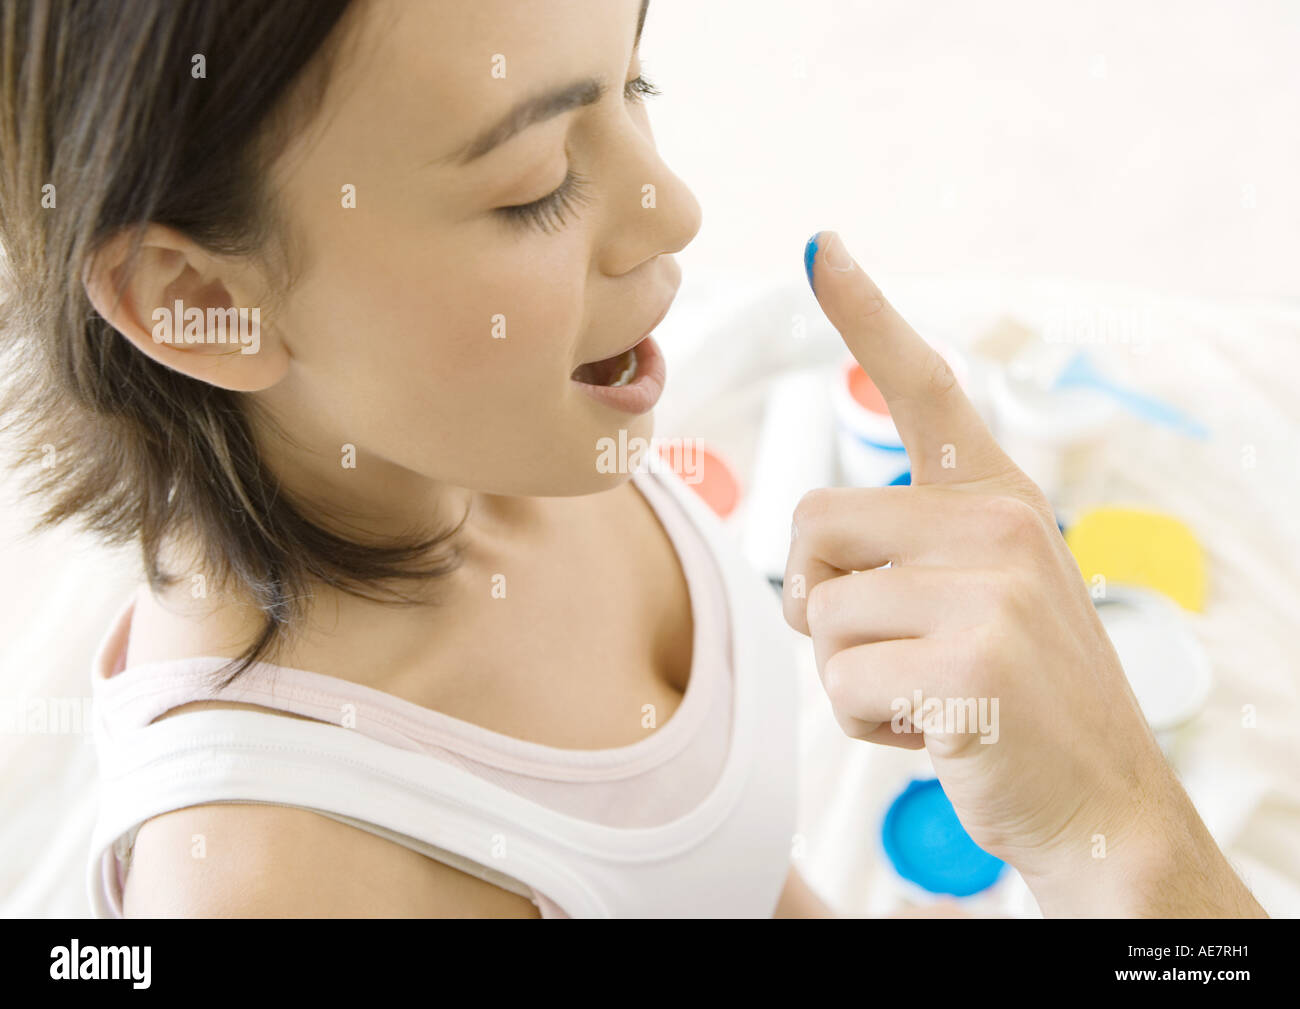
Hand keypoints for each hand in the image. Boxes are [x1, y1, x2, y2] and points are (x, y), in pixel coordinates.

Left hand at [786, 231, 1263, 915]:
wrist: (1100, 804)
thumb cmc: (1016, 698)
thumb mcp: (981, 599)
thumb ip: (912, 552)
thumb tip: (810, 542)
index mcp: (998, 499)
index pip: (923, 386)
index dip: (866, 314)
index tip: (822, 244)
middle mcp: (1001, 521)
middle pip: (812, 525)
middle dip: (823, 604)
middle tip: (894, 652)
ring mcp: (994, 584)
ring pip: (820, 615)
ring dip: (852, 676)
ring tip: (930, 695)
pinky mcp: (975, 656)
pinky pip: (842, 684)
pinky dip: (870, 726)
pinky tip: (940, 733)